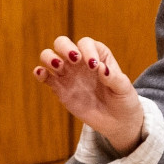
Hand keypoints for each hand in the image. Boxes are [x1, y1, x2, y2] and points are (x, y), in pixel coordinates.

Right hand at [34, 36, 144, 154]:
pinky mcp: (60, 89)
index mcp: (98, 55)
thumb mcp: (124, 88)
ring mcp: (68, 74)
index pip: (86, 43)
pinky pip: (45, 77)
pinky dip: (40, 73)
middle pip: (63, 43)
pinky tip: (41, 74)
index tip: (93, 66)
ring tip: (58, 67)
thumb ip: (114, 78)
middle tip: (74, 60)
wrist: (117, 121)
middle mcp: (80, 61)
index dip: (87, 51)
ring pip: (49, 57)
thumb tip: (102, 68)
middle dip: (65, 47)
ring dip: (49, 58)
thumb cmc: (123, 99)